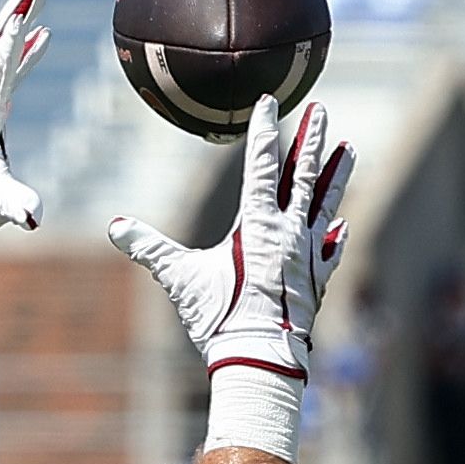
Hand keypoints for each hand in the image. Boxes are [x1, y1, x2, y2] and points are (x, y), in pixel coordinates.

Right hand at [108, 93, 350, 460]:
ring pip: (326, 204)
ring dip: (337, 175)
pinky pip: (329, 250)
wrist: (259, 359)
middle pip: (304, 175)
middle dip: (310, 140)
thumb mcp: (180, 279)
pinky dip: (334, 236)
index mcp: (257, 225)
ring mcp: (307, 255)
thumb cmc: (220, 318)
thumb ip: (150, 249)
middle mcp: (288, 232)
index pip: (263, 166)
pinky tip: (340, 225)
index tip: (271, 104)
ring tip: (349, 148)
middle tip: (322, 111)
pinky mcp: (316, 280)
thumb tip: (116, 228)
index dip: (265, 131)